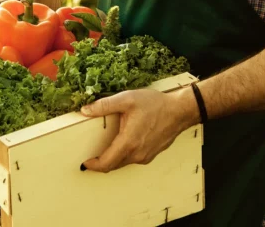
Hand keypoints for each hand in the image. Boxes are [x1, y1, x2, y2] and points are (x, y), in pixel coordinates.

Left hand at [80, 88, 198, 172]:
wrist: (179, 111)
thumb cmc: (155, 105)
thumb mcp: (127, 99)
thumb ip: (104, 105)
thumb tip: (86, 110)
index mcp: (129, 142)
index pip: (106, 163)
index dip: (93, 165)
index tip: (84, 162)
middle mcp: (137, 154)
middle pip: (113, 165)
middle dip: (100, 163)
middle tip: (90, 155)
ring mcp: (145, 156)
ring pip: (123, 163)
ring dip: (112, 159)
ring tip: (103, 148)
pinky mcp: (151, 155)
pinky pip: (133, 159)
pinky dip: (123, 155)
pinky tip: (121, 143)